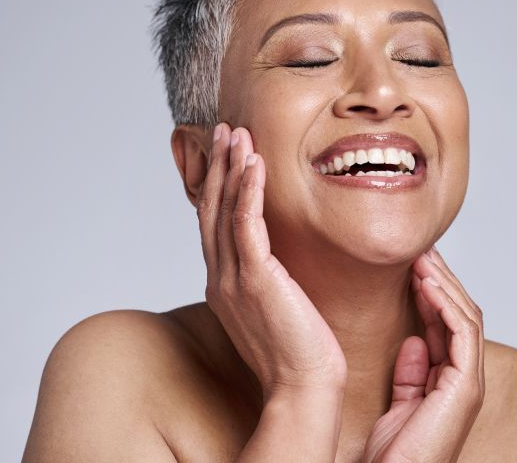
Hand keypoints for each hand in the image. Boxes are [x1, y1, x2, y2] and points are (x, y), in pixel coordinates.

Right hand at [198, 122, 347, 397]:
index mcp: (223, 283)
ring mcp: (233, 278)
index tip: (228, 152)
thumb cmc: (297, 350)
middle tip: (224, 130)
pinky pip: (247, 224)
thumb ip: (266, 277)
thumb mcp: (274, 305)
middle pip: (212, 209)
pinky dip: (247, 191)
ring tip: (236, 134)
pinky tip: (254, 163)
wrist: (303, 385)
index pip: (215, 222)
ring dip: (230, 168)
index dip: (218, 184)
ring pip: (225, 210)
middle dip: (217, 166)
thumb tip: (276, 258)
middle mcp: (220, 277)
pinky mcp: (255, 279)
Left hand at [363, 247, 484, 462]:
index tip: (414, 264)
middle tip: (422, 249)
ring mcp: (469, 383)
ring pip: (466, 318)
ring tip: (423, 257)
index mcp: (452, 380)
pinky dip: (446, 306)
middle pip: (461, 314)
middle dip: (442, 280)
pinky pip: (463, 334)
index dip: (432, 291)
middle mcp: (466, 379)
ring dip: (444, 284)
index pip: (448, 323)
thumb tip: (413, 340)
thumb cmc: (395, 456)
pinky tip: (428, 285)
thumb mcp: (399, 404)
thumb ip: (410, 373)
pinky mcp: (465, 388)